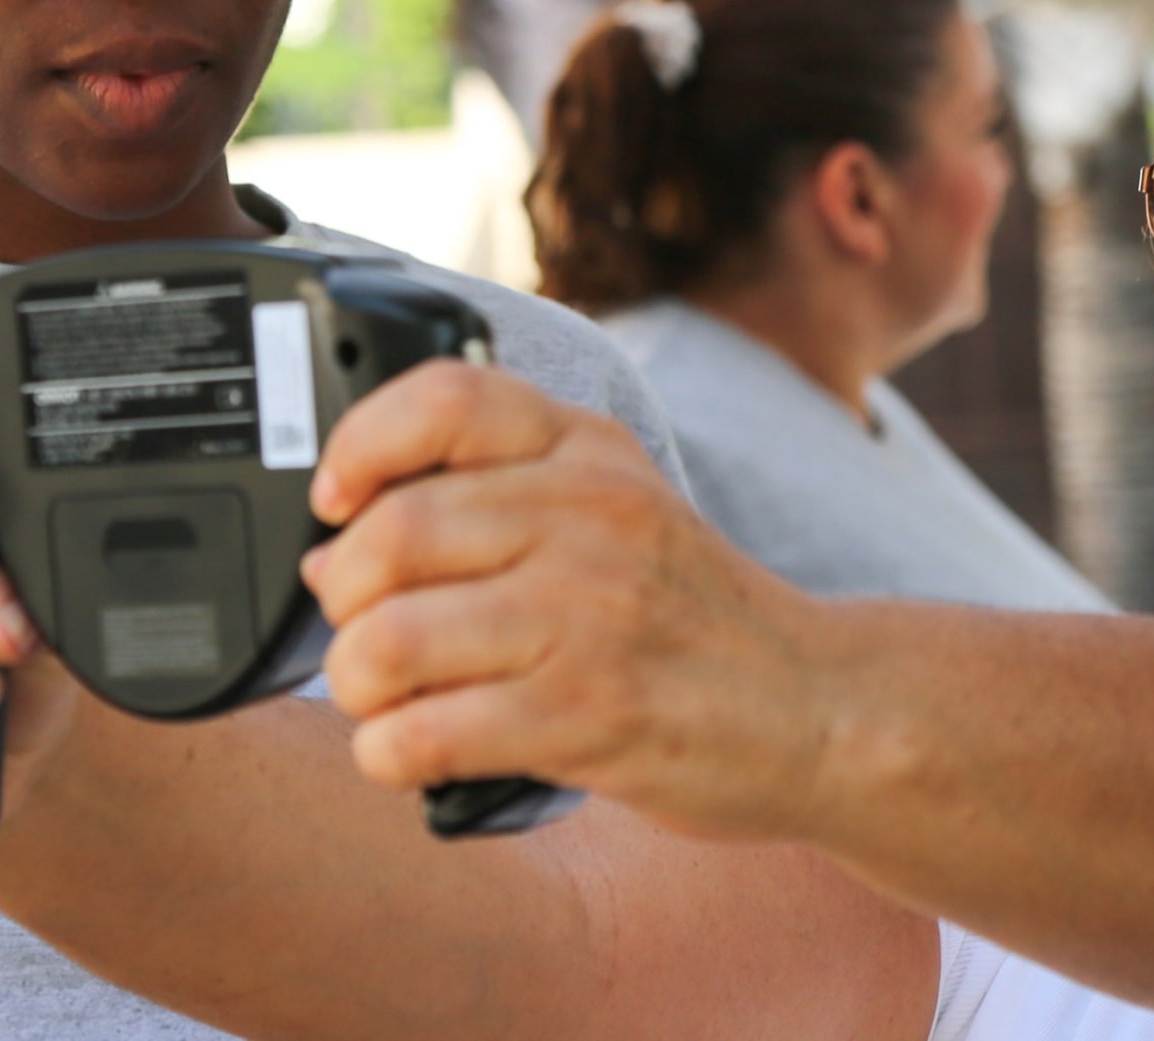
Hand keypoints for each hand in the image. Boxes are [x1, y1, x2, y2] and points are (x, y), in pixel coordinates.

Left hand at [307, 362, 842, 841]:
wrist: (824, 708)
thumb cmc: (698, 621)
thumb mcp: (619, 512)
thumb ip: (491, 505)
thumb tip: (329, 553)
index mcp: (589, 453)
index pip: (446, 398)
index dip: (359, 445)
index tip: (333, 502)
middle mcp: (592, 517)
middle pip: (393, 533)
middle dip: (343, 600)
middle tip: (362, 633)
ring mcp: (593, 616)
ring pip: (391, 640)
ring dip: (356, 686)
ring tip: (382, 702)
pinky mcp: (591, 715)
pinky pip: (428, 733)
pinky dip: (388, 753)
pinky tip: (411, 754)